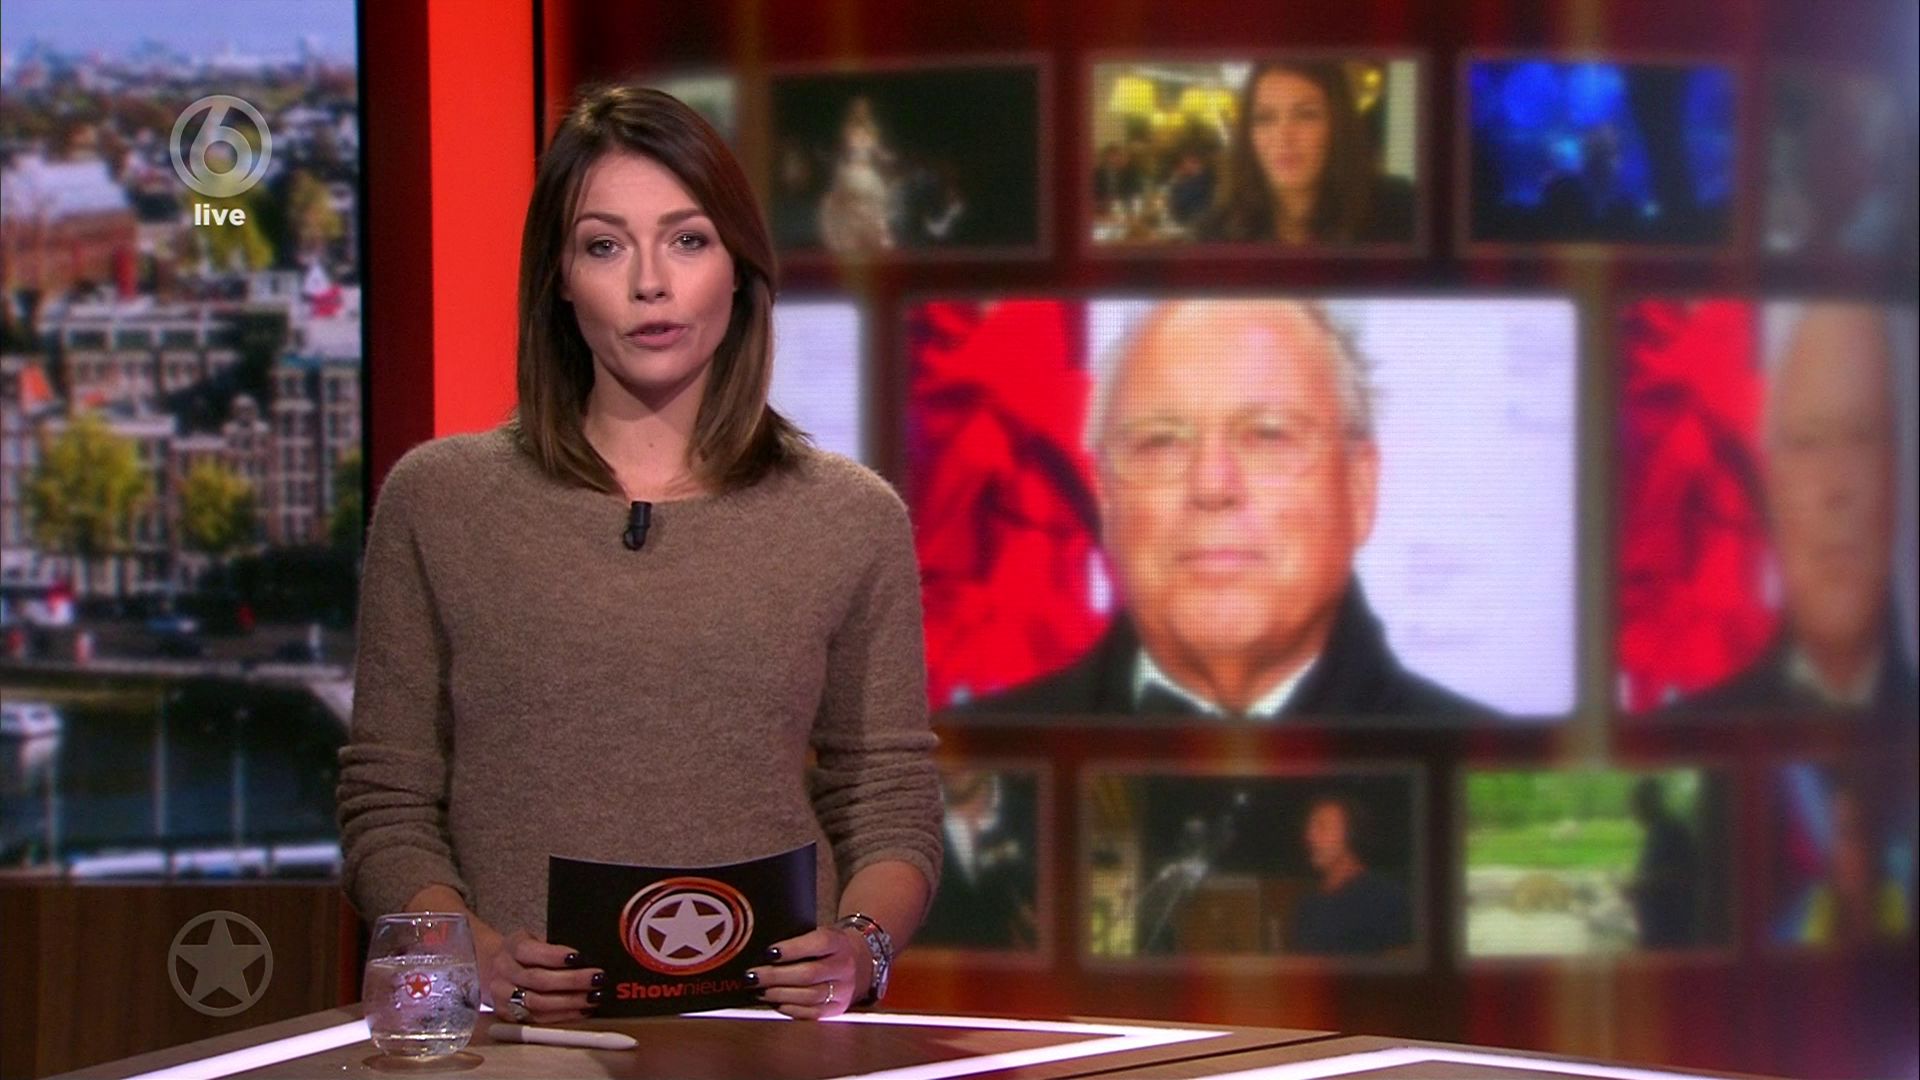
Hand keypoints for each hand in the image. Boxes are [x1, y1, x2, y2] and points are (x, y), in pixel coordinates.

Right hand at [479, 929, 603, 1023]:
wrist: (492, 969)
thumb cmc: (525, 953)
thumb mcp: (533, 940)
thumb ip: (553, 947)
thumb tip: (589, 957)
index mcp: (512, 947)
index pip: (530, 951)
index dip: (554, 955)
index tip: (579, 957)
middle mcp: (504, 972)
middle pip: (538, 979)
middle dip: (571, 980)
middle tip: (597, 979)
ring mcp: (503, 996)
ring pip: (538, 1003)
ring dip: (570, 1002)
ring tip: (594, 997)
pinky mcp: (508, 1016)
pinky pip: (537, 1019)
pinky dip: (563, 1016)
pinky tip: (582, 1010)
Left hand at [747, 925, 869, 1019]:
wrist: (861, 962)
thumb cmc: (830, 947)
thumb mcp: (822, 933)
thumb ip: (798, 939)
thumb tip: (764, 952)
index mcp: (839, 942)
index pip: (818, 944)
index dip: (792, 949)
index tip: (768, 952)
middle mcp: (844, 967)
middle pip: (809, 973)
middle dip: (776, 976)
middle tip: (753, 976)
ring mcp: (844, 990)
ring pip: (809, 996)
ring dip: (779, 995)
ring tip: (759, 991)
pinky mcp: (838, 1008)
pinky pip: (813, 1013)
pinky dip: (791, 1009)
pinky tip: (775, 1003)